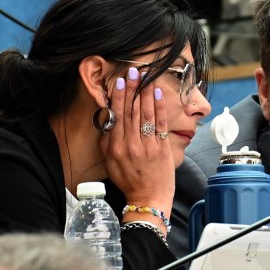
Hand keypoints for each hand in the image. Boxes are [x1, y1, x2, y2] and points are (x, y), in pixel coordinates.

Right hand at [100, 67, 175, 223]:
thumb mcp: (110, 162)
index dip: (118, 96)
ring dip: (146, 93)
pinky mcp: (162, 148)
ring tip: (146, 77)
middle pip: (132, 111)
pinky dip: (160, 107)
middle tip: (133, 71)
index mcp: (116, 146)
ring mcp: (148, 145)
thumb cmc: (128, 180)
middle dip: (132, 89)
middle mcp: (131, 144)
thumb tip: (106, 122)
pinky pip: (161, 123)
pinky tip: (158, 94)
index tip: (119, 80)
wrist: (147, 198)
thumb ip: (107, 141)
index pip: (117, 115)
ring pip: (146, 114)